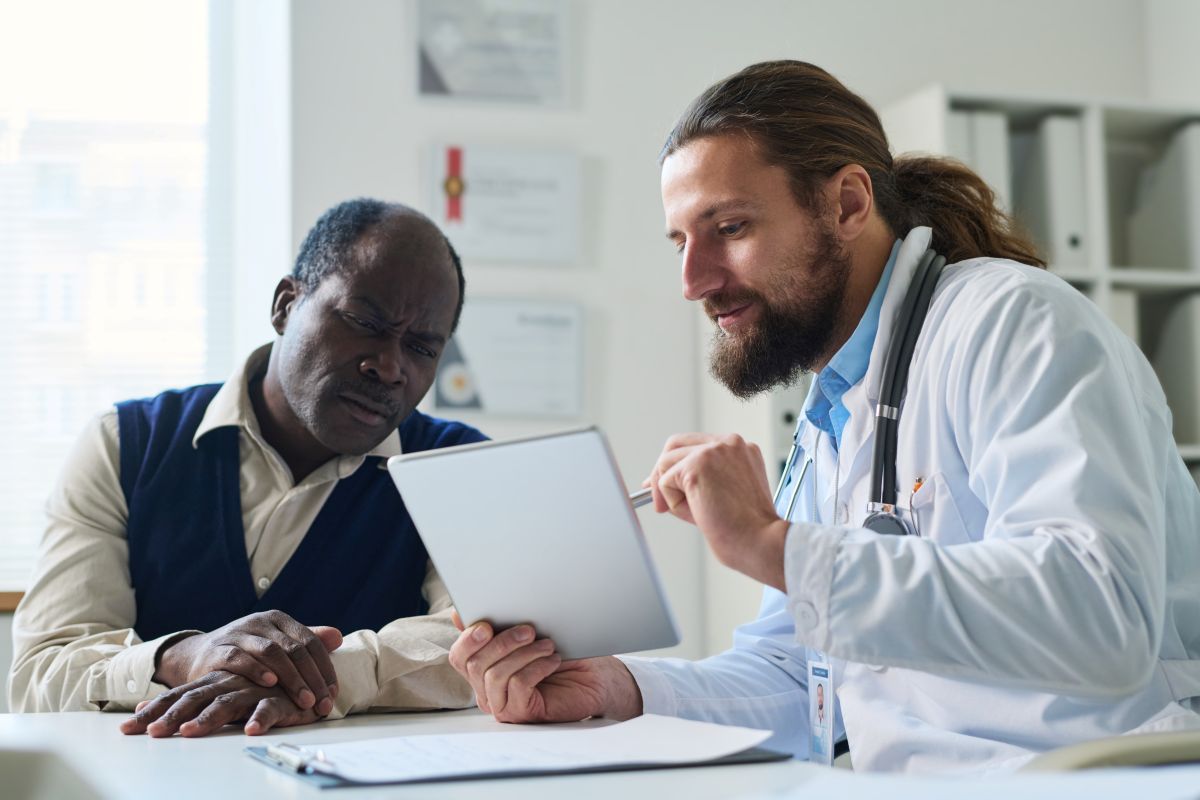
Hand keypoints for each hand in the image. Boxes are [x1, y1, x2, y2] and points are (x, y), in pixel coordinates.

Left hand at [120, 671, 319, 737]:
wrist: (303, 678)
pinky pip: (269, 709)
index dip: (151, 712)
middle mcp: (228, 685)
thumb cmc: (254, 690)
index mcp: (211, 684)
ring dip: (209, 718)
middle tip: (154, 734)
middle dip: (172, 717)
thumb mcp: (216, 694)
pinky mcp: (279, 700)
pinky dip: (260, 718)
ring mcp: (252, 692)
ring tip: (191, 732)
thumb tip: (141, 704)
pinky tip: (251, 730)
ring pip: (227, 704)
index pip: (175, 698)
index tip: (126, 730)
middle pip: (195, 700)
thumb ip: (183, 699)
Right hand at [154, 610, 342, 715]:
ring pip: (271, 652)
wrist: (199, 655)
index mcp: (278, 620)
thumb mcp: (277, 644)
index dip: (324, 667)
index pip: (310, 641)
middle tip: (322, 701)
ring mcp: (238, 634)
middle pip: (293, 648)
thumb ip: (305, 642)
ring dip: (291, 677)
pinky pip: (240, 658)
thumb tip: (338, 637)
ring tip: (304, 698)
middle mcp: (260, 622)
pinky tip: (271, 683)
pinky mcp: (218, 650)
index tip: (333, 692)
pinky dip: (257, 670)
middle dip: (311, 677)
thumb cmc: (247, 653)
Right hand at [448, 614, 641, 723]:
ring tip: (547, 644)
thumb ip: (496, 626)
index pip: (460, 657)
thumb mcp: (526, 634)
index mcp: (483, 668)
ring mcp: (502, 703)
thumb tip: (458, 614)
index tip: (487, 625)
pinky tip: (552, 660)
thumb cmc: (560, 652)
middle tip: (529, 629)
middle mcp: (486, 689)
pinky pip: (518, 686)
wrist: (594, 677)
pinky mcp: (520, 713)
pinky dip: (535, 667)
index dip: (467, 639)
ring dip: (522, 654)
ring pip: (495, 675)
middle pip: (474, 665)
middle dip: (501, 642)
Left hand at [646, 433, 788, 589]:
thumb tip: (664, 482)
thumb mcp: (726, 492)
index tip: (665, 484)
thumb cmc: (748, 528)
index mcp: (739, 448)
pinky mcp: (696, 466)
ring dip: (672, 495)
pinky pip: (665, 482)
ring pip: (666, 464)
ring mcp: (713, 451)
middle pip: (674, 445)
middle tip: (660, 503)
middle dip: (660, 473)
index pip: (696, 445)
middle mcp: (728, 443)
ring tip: (696, 514)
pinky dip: (674, 504)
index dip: (676, 465)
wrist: (760, 541)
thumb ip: (703, 479)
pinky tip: (698, 514)